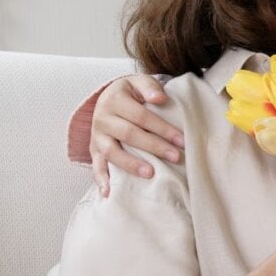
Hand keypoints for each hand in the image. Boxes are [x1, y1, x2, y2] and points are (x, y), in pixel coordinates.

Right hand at [90, 75, 183, 195]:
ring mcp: (97, 136)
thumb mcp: (138, 82)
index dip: (162, 128)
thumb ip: (149, 87)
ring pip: (112, 152)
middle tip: (175, 156)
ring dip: (131, 164)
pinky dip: (100, 179)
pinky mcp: (94, 149)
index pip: (142, 117)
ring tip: (151, 173)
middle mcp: (102, 118)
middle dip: (154, 147)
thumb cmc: (130, 92)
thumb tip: (160, 98)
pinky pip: (96, 165)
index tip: (181, 139)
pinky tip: (108, 193)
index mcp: (114, 100)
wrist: (108, 97)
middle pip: (130, 135)